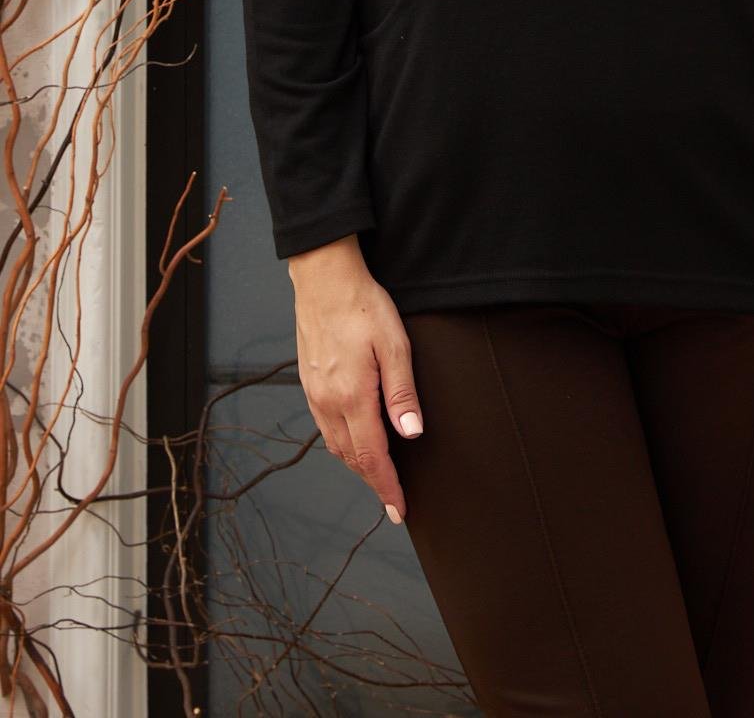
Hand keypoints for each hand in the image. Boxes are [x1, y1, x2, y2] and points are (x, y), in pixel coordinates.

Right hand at [288, 236, 424, 524]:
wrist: (324, 279)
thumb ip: (402, 394)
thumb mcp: (395, 345)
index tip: (400, 509)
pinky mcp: (309, 382)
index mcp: (352, 397)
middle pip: (351, 457)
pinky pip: (325, 426)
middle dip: (373, 481)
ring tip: (378, 475)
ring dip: (356, 464)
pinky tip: (353, 439)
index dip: (387, 486)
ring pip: (335, 444)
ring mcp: (315, 393)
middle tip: (394, 500)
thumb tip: (411, 434)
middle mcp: (328, 401)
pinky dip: (341, 443)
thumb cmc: (362, 306)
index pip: (372, 456)